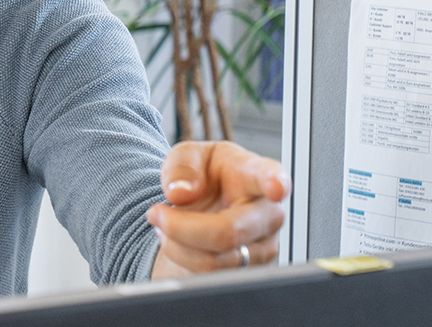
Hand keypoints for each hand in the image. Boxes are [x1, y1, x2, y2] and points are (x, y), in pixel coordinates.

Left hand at [147, 141, 289, 278]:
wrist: (201, 204)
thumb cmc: (202, 176)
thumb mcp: (185, 156)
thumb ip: (181, 166)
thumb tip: (181, 193)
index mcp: (255, 173)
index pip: (271, 177)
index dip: (275, 183)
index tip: (276, 187)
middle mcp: (267, 212)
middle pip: (227, 232)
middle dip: (180, 227)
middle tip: (155, 213)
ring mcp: (263, 245)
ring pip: (213, 260)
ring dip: (176, 244)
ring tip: (166, 224)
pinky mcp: (249, 270)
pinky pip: (209, 275)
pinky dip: (181, 258)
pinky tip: (177, 240)